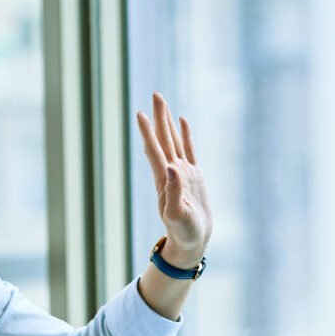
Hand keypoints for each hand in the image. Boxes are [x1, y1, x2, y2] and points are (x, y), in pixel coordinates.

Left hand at [136, 92, 212, 267]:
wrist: (192, 241)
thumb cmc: (183, 232)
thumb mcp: (178, 216)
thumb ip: (174, 193)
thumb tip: (171, 168)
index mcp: (165, 180)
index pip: (155, 151)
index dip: (148, 133)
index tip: (140, 114)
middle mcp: (171, 172)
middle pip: (163, 139)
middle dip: (158, 117)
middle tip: (155, 94)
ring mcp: (182, 172)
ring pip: (174, 140)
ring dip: (167, 122)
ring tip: (162, 102)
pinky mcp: (194, 175)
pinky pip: (189, 149)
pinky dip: (184, 134)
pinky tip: (181, 120)